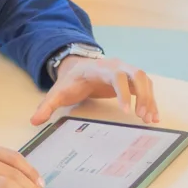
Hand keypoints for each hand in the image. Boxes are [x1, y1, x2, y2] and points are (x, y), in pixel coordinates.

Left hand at [30, 54, 159, 125]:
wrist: (77, 69)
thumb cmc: (70, 82)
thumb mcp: (57, 93)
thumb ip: (47, 106)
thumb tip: (34, 120)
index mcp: (99, 68)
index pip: (116, 76)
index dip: (123, 92)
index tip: (126, 111)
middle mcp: (116, 66)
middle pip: (136, 74)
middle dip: (142, 95)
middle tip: (142, 116)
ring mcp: (125, 71)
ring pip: (145, 80)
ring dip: (149, 99)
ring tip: (150, 119)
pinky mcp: (131, 80)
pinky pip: (146, 87)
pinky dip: (151, 101)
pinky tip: (153, 117)